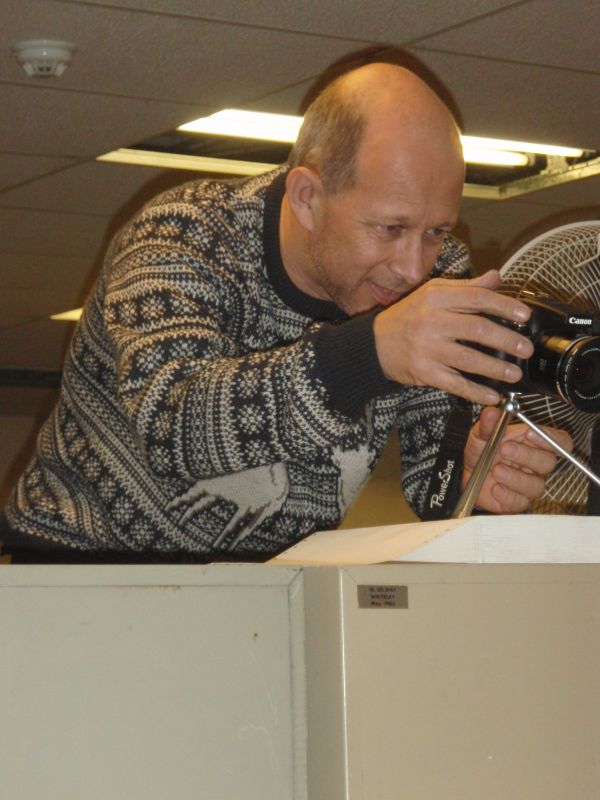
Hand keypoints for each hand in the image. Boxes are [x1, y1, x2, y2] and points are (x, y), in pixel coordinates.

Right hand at [373, 270, 533, 404]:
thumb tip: (496, 278)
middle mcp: (431, 322)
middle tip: (525, 349)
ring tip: (514, 373)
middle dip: (506, 340)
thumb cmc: (407, 317)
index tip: (524, 315)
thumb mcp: (432, 294)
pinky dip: (475, 391)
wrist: (374, 344)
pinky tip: (492, 395)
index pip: (476, 298)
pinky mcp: (423, 372)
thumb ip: (466, 288)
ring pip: (468, 359)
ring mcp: (426, 348)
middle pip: (476, 329)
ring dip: (495, 368)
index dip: (504, 306)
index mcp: (435, 298)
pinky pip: (454, 383)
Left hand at [463, 406, 573, 512]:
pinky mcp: (518, 501)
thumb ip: (488, 424)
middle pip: (548, 462)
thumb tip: (491, 412)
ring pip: (536, 485)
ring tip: (496, 469)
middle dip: (527, 455)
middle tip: (505, 449)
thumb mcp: (481, 434)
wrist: (466, 473)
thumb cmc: (481, 450)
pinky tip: (495, 487)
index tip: (529, 433)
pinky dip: (506, 494)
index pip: (560, 441)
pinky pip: (520, 501)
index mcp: (533, 443)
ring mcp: (528, 483)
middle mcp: (535, 464)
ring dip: (515, 477)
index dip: (550, 438)